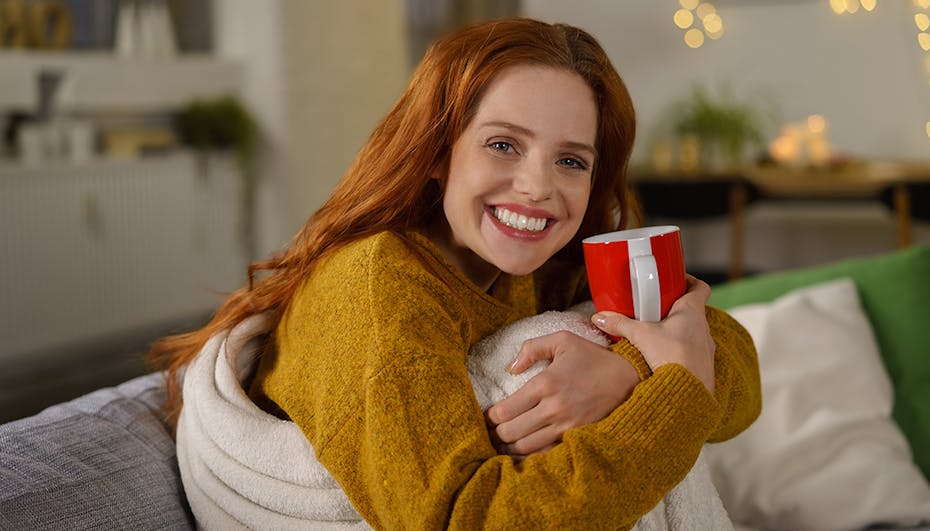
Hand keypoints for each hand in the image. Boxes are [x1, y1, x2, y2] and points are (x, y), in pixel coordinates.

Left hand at [484, 331, 638, 457]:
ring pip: (525, 448)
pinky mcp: (578, 438)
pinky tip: (523, 453)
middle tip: (489, 434)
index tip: (486, 417)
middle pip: (511, 433)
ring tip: (501, 445)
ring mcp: (566, 426)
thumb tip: (511, 368)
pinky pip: (547, 454)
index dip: (489, 418)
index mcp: (545, 383)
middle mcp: (553, 408)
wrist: (631, 379)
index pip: (505, 410)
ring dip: (508, 449)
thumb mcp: (563, 341)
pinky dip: (531, 456)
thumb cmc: (594, 358)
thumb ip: (532, 348)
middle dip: (494, 435)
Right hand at [592, 274, 714, 393]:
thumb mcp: (640, 335)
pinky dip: (679, 348)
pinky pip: (692, 350)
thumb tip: (600, 317)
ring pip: (693, 331)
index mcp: (692, 312)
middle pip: (693, 309)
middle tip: (656, 306)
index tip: (675, 279)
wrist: (688, 393)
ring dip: (677, 329)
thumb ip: (619, 324)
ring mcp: (705, 348)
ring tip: (656, 332)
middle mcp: (703, 328)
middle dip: (675, 306)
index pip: (699, 287)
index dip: (689, 280)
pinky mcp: (702, 365)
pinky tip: (663, 356)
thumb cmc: (673, 357)